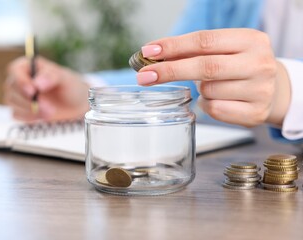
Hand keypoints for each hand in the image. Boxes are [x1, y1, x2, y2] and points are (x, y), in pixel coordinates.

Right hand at [4, 56, 88, 121]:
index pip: (15, 70)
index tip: (32, 91)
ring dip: (30, 110)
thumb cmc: (69, 87)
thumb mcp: (65, 78)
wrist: (75, 106)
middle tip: (48, 107)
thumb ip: (51, 77)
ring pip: (12, 102)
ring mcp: (17, 95)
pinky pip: (16, 114)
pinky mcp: (19, 110)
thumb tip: (37, 84)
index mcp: (28, 66)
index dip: (21, 81)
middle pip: (11, 87)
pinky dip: (29, 117)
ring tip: (50, 112)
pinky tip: (43, 116)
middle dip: (28, 99)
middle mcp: (19, 79)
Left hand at [136, 29, 290, 127]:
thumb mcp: (224, 50)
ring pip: (208, 91)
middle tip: (144, 76)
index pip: (205, 41)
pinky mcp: (255, 113)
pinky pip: (215, 110)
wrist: (274, 89)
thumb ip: (194, 51)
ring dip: (199, 90)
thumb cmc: (239, 66)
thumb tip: (154, 56)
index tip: (148, 52)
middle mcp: (259, 64)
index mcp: (251, 40)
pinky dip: (207, 105)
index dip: (174, 46)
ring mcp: (260, 90)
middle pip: (205, 67)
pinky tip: (219, 99)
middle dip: (170, 71)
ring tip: (213, 86)